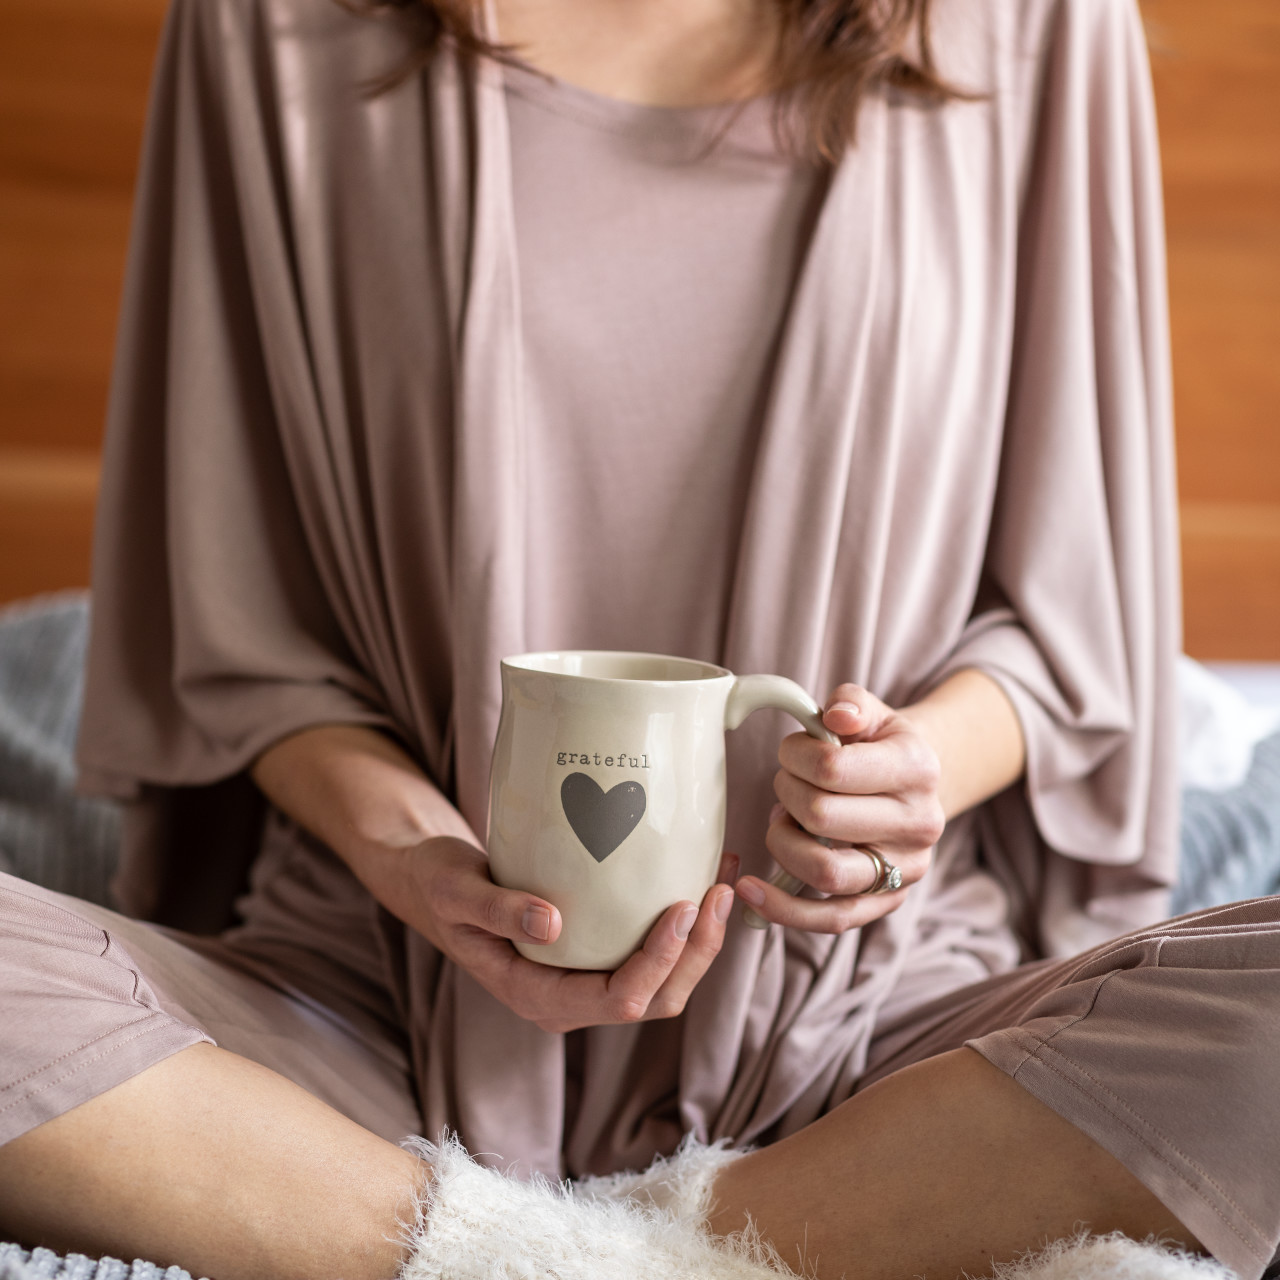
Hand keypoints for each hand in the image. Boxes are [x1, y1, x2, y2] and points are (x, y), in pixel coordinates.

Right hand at [364, 836, 736, 1033]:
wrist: (435, 883)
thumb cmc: (441, 885)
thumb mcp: (457, 891)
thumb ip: (497, 910)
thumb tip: (551, 924)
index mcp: (536, 997)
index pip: (616, 1000)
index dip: (658, 961)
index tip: (682, 905)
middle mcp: (569, 1000)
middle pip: (654, 999)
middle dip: (697, 953)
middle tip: (720, 889)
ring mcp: (586, 980)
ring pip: (664, 983)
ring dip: (701, 940)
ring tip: (724, 879)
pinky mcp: (598, 955)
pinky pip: (653, 954)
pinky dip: (684, 924)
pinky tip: (700, 876)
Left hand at [734, 684, 943, 933]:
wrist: (916, 785)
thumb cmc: (879, 746)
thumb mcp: (871, 712)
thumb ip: (851, 702)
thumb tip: (836, 716)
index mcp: (917, 769)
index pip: (833, 768)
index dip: (793, 757)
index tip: (790, 753)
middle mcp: (919, 824)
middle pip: (821, 817)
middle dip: (786, 795)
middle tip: (786, 784)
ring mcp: (905, 869)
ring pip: (824, 872)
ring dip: (782, 844)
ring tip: (782, 822)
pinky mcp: (887, 902)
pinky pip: (831, 919)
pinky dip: (784, 910)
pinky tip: (751, 891)